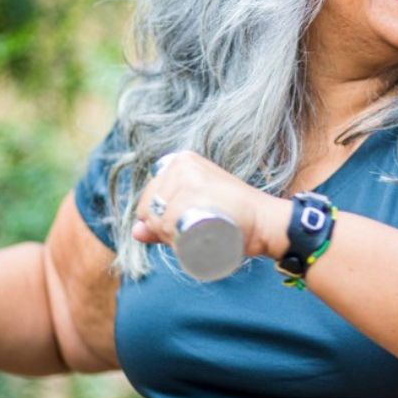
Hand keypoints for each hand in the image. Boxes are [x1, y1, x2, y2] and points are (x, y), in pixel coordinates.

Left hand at [133, 151, 290, 259]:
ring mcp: (187, 174)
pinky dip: (174, 234)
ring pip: (159, 217)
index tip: (185, 225)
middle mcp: (181, 163)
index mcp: (179, 162)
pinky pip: (168, 219)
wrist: (262, 221)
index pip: (150, 199)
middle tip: (192, 233)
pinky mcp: (194, 187)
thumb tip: (136, 232)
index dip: (161, 220)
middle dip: (164, 229)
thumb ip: (162, 222)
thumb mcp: (193, 213)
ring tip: (196, 234)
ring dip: (170, 235)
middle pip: (151, 207)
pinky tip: (192, 233)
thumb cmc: (231, 218)